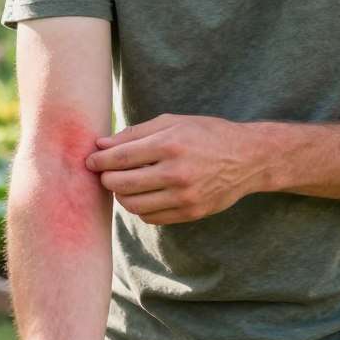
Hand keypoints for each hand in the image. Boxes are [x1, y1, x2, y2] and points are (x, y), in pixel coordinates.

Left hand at [84, 113, 258, 225]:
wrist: (249, 158)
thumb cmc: (205, 134)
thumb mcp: (171, 122)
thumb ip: (134, 133)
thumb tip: (101, 145)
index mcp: (170, 145)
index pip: (120, 158)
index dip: (98, 161)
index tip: (90, 161)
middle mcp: (177, 173)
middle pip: (121, 184)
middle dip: (105, 179)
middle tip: (104, 173)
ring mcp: (185, 196)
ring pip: (133, 205)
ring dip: (120, 195)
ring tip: (123, 183)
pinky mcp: (191, 213)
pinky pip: (151, 217)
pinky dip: (140, 207)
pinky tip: (144, 194)